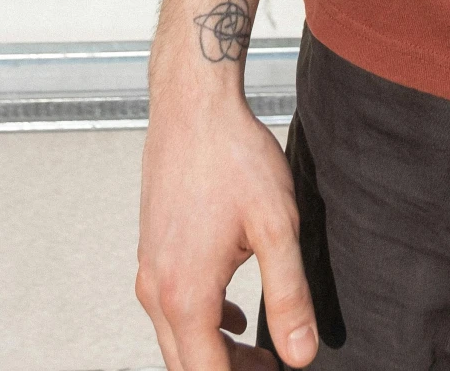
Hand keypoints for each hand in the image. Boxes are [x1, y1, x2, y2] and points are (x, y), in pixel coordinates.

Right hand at [137, 91, 315, 370]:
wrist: (193, 105)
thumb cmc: (233, 156)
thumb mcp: (276, 225)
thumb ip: (289, 294)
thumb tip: (301, 356)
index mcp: (185, 295)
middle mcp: (156, 291)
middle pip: (187, 364)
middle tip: (272, 368)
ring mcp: (149, 270)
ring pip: (177, 338)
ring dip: (216, 352)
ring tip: (262, 352)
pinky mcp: (152, 251)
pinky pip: (171, 309)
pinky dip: (203, 323)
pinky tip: (236, 313)